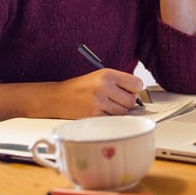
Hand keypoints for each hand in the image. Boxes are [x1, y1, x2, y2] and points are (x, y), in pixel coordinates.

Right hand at [0, 70, 143, 123]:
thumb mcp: (99, 77)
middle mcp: (103, 86)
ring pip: (123, 112)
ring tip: (106, 106)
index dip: (135, 89)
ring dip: (118, 111)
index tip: (131, 91)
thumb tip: (139, 94)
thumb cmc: (80, 87)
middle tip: (116, 100)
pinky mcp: (94, 116)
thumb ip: (119, 82)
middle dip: (127, 102)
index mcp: (107, 74)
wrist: (57, 98)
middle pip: (132, 100)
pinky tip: (99, 112)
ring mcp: (98, 102)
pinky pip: (113, 120)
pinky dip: (109, 119)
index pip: (136, 83)